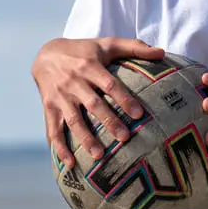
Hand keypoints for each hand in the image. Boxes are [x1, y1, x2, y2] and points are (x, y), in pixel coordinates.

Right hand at [32, 36, 164, 166]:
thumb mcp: (106, 44)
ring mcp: (60, 97)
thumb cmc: (83, 51)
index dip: (124, 99)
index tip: (139, 115)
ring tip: (99, 155)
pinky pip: (53, 130)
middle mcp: (74, 82)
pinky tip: (69, 164)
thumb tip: (162, 52)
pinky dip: (59, 148)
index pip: (110, 84)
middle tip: (125, 138)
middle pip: (93, 104)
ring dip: (85, 138)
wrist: (45, 54)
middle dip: (109, 121)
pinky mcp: (49, 108)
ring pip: (73, 120)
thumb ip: (134, 47)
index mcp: (90, 66)